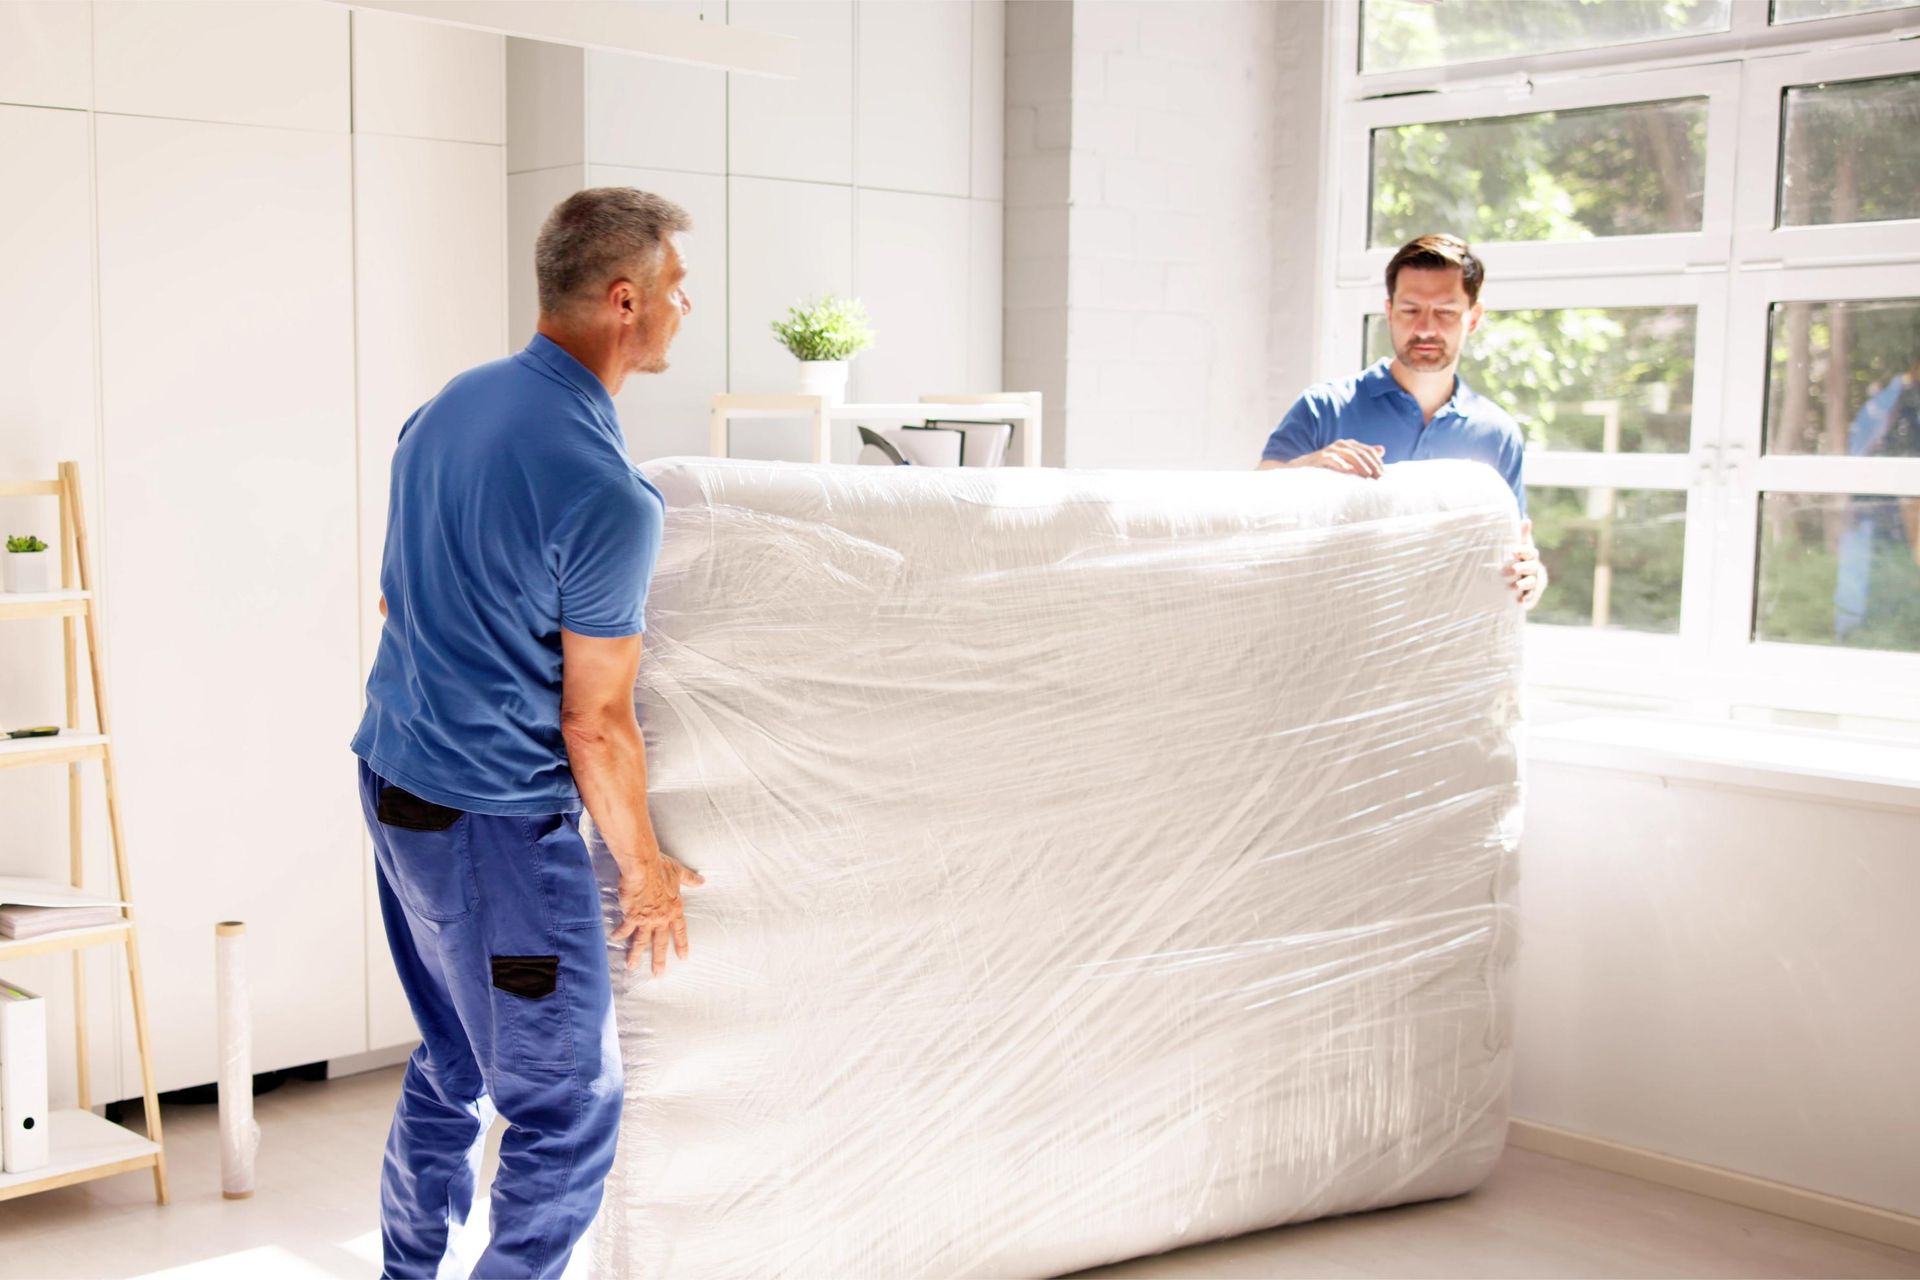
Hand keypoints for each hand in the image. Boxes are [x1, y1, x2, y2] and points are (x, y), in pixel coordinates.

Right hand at [611, 853, 705, 975]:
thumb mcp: (678, 872)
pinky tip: (614, 939)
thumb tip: (702, 881)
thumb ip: (689, 879)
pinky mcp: (632, 916)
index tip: (683, 957)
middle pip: (660, 942)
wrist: (643, 866)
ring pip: (642, 941)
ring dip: (636, 955)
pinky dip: (619, 935)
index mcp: (674, 909)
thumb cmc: (660, 867)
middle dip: (659, 959)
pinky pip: (625, 929)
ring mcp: (646, 919)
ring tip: (631, 966)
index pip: (680, 931)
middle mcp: (661, 918)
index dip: (681, 944)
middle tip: (658, 974)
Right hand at [1287, 439, 1385, 477]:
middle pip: (1361, 453)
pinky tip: (1348, 471)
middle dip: (1371, 465)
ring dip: (1360, 465)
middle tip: (1378, 476)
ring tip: (1367, 475)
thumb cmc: (1328, 465)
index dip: (1377, 461)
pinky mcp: (1321, 457)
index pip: (1367, 450)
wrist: (1304, 467)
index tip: (1383, 473)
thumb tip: (1382, 449)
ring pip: (1350, 455)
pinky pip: (1333, 459)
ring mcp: (1331, 449)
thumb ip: (1363, 455)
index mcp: (1349, 444)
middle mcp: (1341, 444)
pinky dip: (1341, 464)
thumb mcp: (1348, 459)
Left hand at [1508, 518, 1546, 609]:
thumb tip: (1526, 519)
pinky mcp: (1531, 594)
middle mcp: (1534, 569)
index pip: (1530, 552)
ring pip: (1531, 582)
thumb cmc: (1522, 558)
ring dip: (1524, 584)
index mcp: (1531, 557)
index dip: (1522, 551)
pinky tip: (1520, 602)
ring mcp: (1533, 582)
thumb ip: (1523, 535)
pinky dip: (1527, 600)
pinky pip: (1531, 597)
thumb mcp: (1522, 546)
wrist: (1529, 575)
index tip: (1513, 551)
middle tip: (1512, 569)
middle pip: (1531, 567)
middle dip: (1522, 568)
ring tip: (1515, 586)